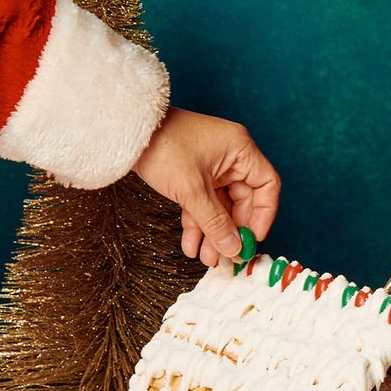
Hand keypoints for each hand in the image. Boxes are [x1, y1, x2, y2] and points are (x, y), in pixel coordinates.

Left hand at [132, 107, 280, 265]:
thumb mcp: (191, 190)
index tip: (252, 239)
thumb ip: (215, 223)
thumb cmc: (162, 147)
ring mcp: (212, 166)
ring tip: (207, 258)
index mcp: (240, 149)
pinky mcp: (193, 173)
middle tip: (228, 256)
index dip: (263, 215)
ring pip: (220, 206)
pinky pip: (202, 203)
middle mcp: (230, 156)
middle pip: (242, 201)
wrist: (124, 132)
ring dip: (214, 233)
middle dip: (232, 231)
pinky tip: (191, 245)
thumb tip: (234, 248)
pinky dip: (198, 223)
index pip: (266, 185)